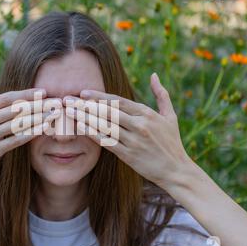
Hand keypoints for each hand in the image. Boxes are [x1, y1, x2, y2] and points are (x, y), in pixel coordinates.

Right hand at [0, 68, 46, 181]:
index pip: (7, 98)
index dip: (27, 94)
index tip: (42, 92)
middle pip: (17, 110)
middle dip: (39, 105)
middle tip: (56, 101)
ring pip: (18, 125)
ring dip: (39, 119)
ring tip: (54, 114)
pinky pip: (14, 141)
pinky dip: (29, 134)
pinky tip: (42, 129)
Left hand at [64, 73, 192, 189]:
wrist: (176, 170)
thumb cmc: (172, 142)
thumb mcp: (170, 116)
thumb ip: (161, 94)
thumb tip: (154, 75)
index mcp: (147, 114)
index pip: (118, 102)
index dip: (99, 97)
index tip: (83, 93)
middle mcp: (140, 125)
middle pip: (108, 112)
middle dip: (87, 105)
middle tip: (69, 101)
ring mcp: (134, 140)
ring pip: (105, 126)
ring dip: (87, 118)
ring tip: (71, 112)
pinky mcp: (130, 155)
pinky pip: (108, 142)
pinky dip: (94, 134)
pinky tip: (82, 128)